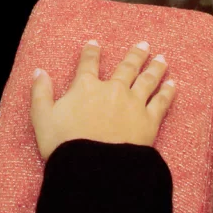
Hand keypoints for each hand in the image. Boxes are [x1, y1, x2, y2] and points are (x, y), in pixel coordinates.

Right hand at [30, 40, 176, 160]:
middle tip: (144, 44)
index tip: (95, 43)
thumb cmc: (65, 145)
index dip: (91, 52)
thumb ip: (40, 93)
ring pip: (147, 80)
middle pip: (126, 67)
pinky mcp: (149, 121)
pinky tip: (173, 85)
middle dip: (135, 54)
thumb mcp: (42, 118)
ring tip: (162, 59)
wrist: (95, 168)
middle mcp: (111, 89)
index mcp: (85, 87)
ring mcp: (133, 104)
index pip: (88, 64)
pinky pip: (161, 102)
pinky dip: (168, 92)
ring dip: (155, 68)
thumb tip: (39, 71)